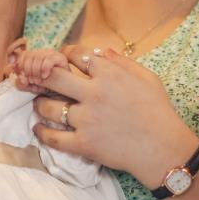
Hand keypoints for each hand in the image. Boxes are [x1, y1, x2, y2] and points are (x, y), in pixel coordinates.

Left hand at [13, 49, 71, 90]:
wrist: (63, 92)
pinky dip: (45, 69)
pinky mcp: (60, 58)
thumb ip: (22, 83)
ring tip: (39, 81)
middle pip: (28, 56)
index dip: (20, 66)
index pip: (22, 55)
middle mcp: (41, 53)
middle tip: (33, 81)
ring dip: (36, 72)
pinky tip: (45, 76)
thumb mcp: (31, 87)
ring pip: (37, 57)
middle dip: (28, 71)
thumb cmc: (46, 87)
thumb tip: (20, 78)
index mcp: (33, 57)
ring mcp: (51, 54)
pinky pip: (49, 60)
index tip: (22, 76)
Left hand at [32, 46, 198, 186]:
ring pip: (48, 106)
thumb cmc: (158, 111)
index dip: (65, 55)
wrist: (163, 148)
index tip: (62, 61)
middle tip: (36, 77)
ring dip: (39, 103)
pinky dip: (41, 132)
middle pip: (53, 77)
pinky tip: (38, 128)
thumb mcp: (146, 78)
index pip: (76, 55)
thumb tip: (101, 51)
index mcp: (109, 74)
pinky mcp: (83, 143)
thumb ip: (122, 62)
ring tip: (38, 103)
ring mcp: (86, 120)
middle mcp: (94, 94)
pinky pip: (53, 137)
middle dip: (41, 74)